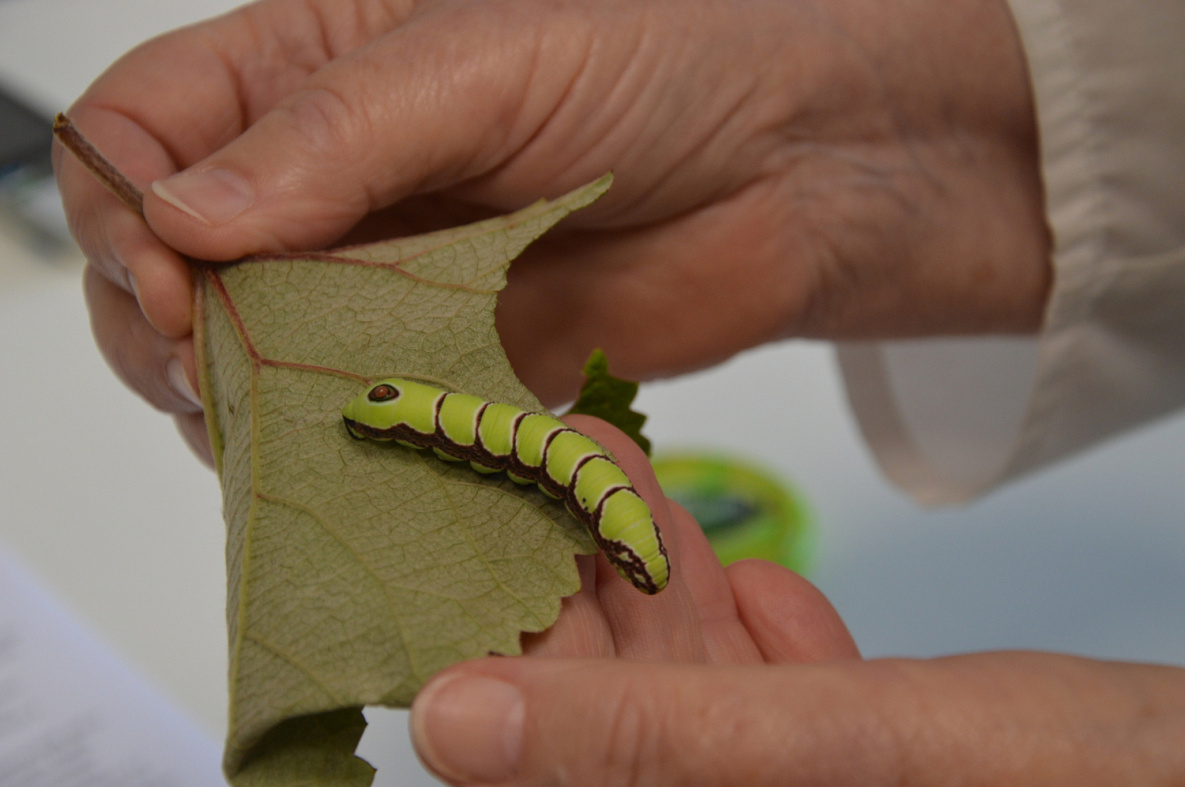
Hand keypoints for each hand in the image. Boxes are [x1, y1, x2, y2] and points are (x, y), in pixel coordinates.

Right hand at [58, 0, 1050, 464]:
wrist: (791, 163)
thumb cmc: (664, 61)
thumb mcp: (487, 62)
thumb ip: (334, 139)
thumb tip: (186, 218)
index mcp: (309, 75)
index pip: (140, 133)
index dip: (124, 208)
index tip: (173, 279)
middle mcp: (328, 188)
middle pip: (167, 266)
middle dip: (166, 326)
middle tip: (220, 367)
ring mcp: (379, 288)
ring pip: (244, 361)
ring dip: (239, 403)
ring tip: (283, 419)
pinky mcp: (441, 369)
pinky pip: (348, 426)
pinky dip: (329, 455)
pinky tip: (348, 460)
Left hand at [407, 419, 1184, 786]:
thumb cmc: (1061, 786)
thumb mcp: (830, 749)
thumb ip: (642, 742)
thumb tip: (447, 729)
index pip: (547, 754)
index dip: (504, 632)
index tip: (471, 509)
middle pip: (616, 703)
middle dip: (590, 569)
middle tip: (550, 448)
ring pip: (691, 684)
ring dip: (665, 575)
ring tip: (617, 462)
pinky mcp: (853, 764)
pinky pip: (773, 701)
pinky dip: (758, 633)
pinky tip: (752, 582)